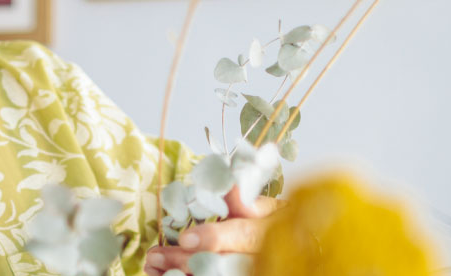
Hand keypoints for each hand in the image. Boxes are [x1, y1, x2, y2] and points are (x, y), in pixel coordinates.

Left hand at [143, 186, 283, 275]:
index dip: (214, 238)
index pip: (243, 236)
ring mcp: (252, 273)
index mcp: (269, 230)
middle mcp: (261, 256)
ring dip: (179, 273)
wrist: (298, 251)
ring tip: (152, 265)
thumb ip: (247, 199)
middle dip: (185, 260)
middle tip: (154, 255)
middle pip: (221, 263)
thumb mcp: (269, 208)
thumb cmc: (278, 226)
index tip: (186, 237)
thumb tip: (230, 184)